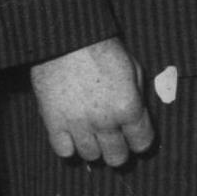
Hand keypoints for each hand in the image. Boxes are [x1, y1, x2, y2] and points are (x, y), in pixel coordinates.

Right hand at [29, 36, 154, 165]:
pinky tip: (72, 133)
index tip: (135, 136)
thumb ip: (138, 96)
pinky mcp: (53, 122)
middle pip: (116, 157)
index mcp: (128, 106)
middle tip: (114, 140)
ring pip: (91, 156)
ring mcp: (78, 124)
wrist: (65, 37)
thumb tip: (138, 118)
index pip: (142, 143)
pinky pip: (64, 152)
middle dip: (119, 150)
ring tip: (92, 133)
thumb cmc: (102, 48)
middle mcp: (105, 121)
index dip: (140, 140)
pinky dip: (69, 146)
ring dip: (94, 147)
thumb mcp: (132, 67)